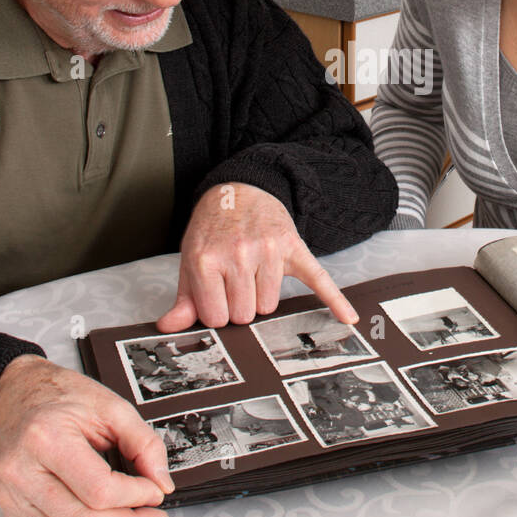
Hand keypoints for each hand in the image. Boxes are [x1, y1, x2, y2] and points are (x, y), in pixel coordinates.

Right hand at [0, 355, 173, 516]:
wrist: (15, 394)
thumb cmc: (59, 395)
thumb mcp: (111, 406)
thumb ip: (143, 442)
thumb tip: (161, 481)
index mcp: (46, 438)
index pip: (99, 490)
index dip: (136, 496)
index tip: (156, 491)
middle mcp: (23, 470)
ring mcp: (13, 493)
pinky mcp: (11, 506)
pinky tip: (105, 514)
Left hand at [157, 182, 356, 331]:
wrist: (242, 189)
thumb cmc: (214, 229)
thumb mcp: (191, 259)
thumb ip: (184, 297)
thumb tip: (168, 327)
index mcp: (206, 260)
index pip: (216, 318)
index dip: (217, 312)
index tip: (216, 297)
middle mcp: (238, 255)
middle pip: (245, 315)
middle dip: (240, 305)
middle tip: (234, 283)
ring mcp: (267, 251)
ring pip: (270, 306)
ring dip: (262, 298)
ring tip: (254, 274)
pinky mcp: (293, 248)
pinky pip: (317, 279)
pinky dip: (334, 300)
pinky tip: (348, 317)